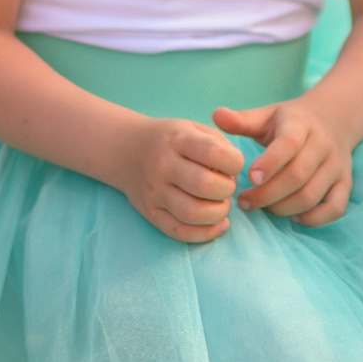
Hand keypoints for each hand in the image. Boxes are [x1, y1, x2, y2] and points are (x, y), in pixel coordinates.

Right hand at [111, 115, 243, 242]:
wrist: (127, 150)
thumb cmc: (171, 140)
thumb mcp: (193, 128)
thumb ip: (219, 144)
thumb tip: (235, 175)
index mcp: (177, 140)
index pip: (214, 153)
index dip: (235, 162)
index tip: (234, 164)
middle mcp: (163, 166)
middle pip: (205, 185)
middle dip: (227, 189)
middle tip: (226, 186)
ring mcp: (154, 192)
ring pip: (193, 213)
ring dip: (218, 213)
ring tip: (220, 204)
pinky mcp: (150, 213)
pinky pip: (180, 232)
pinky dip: (205, 233)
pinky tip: (217, 224)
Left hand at [217, 99, 352, 225]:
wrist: (333, 119)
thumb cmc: (290, 122)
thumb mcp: (267, 115)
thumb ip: (242, 119)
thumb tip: (216, 115)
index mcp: (301, 125)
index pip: (289, 144)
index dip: (269, 163)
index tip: (249, 178)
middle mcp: (323, 145)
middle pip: (298, 176)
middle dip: (267, 194)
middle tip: (243, 201)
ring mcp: (336, 166)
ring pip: (312, 195)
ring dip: (283, 208)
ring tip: (261, 207)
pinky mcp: (345, 183)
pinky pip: (335, 208)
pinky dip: (313, 218)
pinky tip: (292, 218)